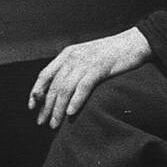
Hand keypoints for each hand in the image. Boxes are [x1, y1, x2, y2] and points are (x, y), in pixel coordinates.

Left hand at [28, 28, 151, 127]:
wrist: (134, 43)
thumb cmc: (112, 53)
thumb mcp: (86, 56)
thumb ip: (73, 68)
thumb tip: (60, 88)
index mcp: (68, 54)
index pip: (45, 74)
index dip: (36, 91)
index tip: (32, 106)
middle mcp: (73, 57)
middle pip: (54, 85)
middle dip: (46, 106)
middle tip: (42, 122)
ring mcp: (86, 62)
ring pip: (65, 89)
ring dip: (58, 109)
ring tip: (55, 123)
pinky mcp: (99, 68)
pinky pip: (83, 87)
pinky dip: (75, 101)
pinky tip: (70, 113)